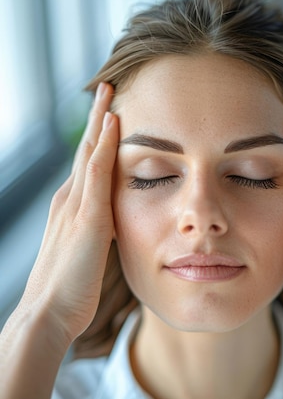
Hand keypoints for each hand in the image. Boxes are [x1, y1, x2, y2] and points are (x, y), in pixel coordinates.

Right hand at [21, 82, 118, 342]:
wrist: (49, 314)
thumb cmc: (71, 290)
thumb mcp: (89, 252)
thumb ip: (99, 232)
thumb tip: (113, 222)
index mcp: (73, 208)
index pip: (88, 163)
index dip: (99, 137)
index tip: (111, 112)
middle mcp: (70, 200)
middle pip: (85, 149)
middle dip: (97, 118)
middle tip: (107, 87)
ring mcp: (75, 206)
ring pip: (88, 152)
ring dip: (100, 121)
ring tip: (109, 92)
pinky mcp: (87, 218)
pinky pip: (96, 173)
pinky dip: (104, 146)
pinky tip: (114, 125)